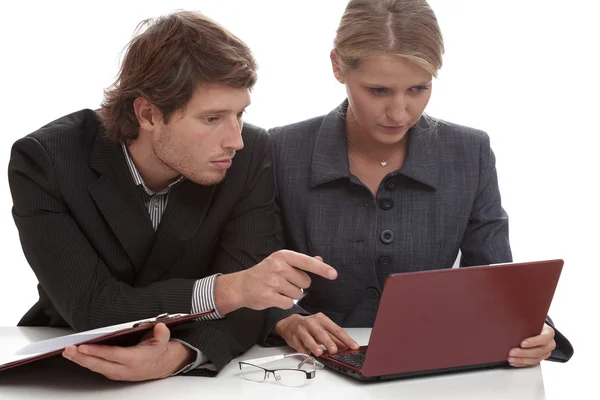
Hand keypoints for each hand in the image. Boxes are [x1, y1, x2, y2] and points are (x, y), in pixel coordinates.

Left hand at [62, 323, 194, 380]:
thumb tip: (161, 327)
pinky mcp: (112, 373)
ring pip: (95, 367)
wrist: (160, 365)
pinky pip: (96, 368)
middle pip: (98, 364)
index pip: (112, 355)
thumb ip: (162, 333)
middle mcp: (123, 368)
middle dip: (81, 357)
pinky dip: (85, 362)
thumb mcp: (163, 341)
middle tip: (68, 349)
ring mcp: (116, 372)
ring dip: (80, 360)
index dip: (97, 351)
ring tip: (67, 352)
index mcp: (134, 359)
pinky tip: (77, 356)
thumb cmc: (157, 351)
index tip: (83, 346)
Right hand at [215, 251, 336, 313]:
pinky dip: (284, 303)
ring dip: (291, 295)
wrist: (242, 285)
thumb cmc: (264, 272)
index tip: (334, 274)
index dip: (322, 269)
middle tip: (283, 282)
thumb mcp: (281, 262)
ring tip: (277, 289)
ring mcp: (272, 282)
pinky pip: (289, 304)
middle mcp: (278, 267)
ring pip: (298, 294)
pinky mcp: (268, 296)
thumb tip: (320, 260)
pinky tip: (274, 297)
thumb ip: (301, 262)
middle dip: (298, 285)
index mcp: (283, 256)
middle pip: (305, 282)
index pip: (307, 262)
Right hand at [274, 313, 359, 355]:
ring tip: (319, 353)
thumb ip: (334, 338)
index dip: (345, 339)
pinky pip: (299, 346)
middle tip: (334, 350)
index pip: (336, 329)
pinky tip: (308, 357)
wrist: (290, 323)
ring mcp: (301, 330)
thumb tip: (346, 347)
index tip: (353, 346)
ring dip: (314, 346)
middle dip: (328, 342)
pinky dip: (304, 353)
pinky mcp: (294, 338)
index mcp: (322, 319)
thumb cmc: (310, 326)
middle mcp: (311, 323)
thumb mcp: (323, 328)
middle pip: (321, 332)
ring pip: (307, 338)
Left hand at [507, 323, 555, 366]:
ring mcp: (546, 352)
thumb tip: (512, 322)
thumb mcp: (532, 320)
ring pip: (535, 359)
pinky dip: (522, 363)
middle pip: (538, 351)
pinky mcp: (541, 358)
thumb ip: (526, 322)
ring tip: (511, 358)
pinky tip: (514, 362)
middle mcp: (550, 344)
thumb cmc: (533, 324)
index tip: (522, 343)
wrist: (537, 328)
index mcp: (549, 333)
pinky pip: (532, 363)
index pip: (544, 339)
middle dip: (523, 353)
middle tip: (512, 352)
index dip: (533, 342)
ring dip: (522, 360)